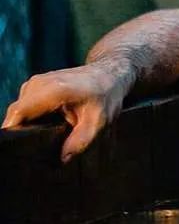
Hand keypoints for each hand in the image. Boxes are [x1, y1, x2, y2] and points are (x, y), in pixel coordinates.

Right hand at [2, 60, 132, 161]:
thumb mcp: (99, 121)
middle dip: (23, 133)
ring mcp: (34, 83)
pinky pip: (24, 107)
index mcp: (53, 90)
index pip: (18, 114)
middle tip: (41, 146)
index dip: (15, 133)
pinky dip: (31, 118)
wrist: (109, 74)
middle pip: (16, 116)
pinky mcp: (34, 86)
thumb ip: (80, 141)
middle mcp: (39, 84)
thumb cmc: (106, 95)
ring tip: (49, 134)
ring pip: (19, 112)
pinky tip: (48, 125)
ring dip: (28, 126)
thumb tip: (62, 159)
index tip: (21, 148)